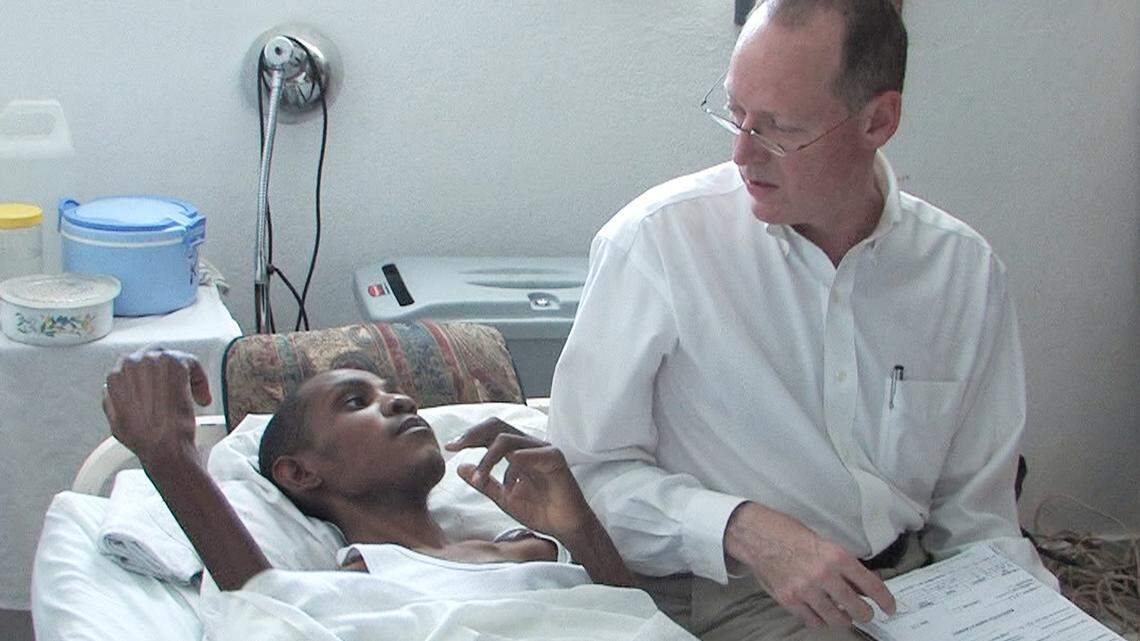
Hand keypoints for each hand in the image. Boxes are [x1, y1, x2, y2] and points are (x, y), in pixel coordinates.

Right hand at [102, 347, 212, 464]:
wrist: (163, 445)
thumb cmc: (144, 439)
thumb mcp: (116, 419)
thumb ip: (113, 399)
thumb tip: (116, 389)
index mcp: (115, 376)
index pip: (135, 365)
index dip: (151, 378)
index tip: (162, 390)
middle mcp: (131, 363)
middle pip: (154, 356)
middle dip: (167, 372)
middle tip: (179, 389)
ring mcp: (153, 361)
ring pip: (174, 359)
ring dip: (185, 376)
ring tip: (193, 395)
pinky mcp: (175, 363)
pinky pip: (191, 362)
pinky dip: (199, 378)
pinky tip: (201, 396)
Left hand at [444, 418, 593, 541]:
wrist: (565, 527)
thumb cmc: (540, 511)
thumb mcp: (504, 498)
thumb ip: (485, 482)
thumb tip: (460, 467)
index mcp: (516, 451)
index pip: (490, 433)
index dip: (468, 436)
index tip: (449, 447)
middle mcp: (528, 446)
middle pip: (496, 426)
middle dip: (472, 434)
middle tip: (455, 447)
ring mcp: (542, 449)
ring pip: (506, 439)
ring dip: (487, 459)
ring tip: (478, 481)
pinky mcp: (554, 457)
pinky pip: (527, 454)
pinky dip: (511, 468)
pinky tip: (509, 487)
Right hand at [724, 502, 895, 629]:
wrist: (757, 535)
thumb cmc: (789, 534)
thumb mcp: (823, 542)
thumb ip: (841, 564)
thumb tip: (860, 585)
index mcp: (837, 556)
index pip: (871, 585)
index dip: (885, 600)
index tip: (890, 607)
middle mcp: (824, 575)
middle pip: (857, 609)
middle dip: (865, 614)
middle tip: (865, 613)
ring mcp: (806, 590)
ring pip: (836, 619)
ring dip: (843, 620)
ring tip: (842, 615)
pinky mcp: (789, 600)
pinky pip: (813, 621)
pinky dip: (819, 620)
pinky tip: (819, 613)